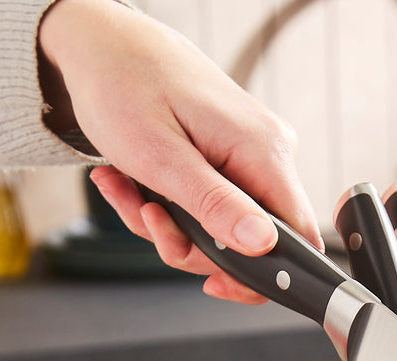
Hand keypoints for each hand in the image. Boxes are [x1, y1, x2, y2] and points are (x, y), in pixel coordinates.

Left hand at [37, 0, 322, 303]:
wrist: (99, 42)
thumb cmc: (121, 85)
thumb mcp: (161, 159)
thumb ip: (215, 206)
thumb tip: (262, 246)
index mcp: (265, 152)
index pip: (297, 240)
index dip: (258, 275)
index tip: (212, 282)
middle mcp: (268, 153)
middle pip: (253, 243)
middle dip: (194, 247)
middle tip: (149, 222)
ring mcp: (250, 156)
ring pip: (225, 230)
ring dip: (171, 228)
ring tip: (131, 195)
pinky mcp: (230, 157)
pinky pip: (210, 207)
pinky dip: (169, 209)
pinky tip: (135, 186)